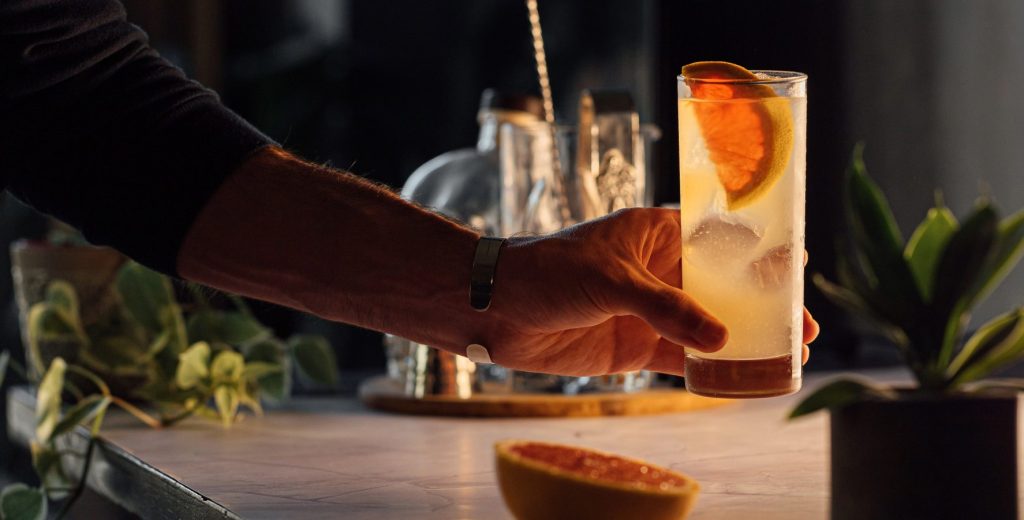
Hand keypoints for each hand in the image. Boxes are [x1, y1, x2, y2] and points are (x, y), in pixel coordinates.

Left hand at [483, 208, 818, 375]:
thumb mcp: (610, 278)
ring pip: (709, 326)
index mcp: (658, 234)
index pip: (720, 239)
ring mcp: (649, 310)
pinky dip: (709, 369)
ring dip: (744, 342)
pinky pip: (681, 357)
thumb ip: (663, 306)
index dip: (761, 254)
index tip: (797, 271)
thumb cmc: (547, 270)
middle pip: (725, 288)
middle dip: (764, 308)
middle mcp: (660, 271)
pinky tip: (738, 379)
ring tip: (787, 357)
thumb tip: (719, 338)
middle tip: (804, 330)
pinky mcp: (633, 345)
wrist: (497, 308)